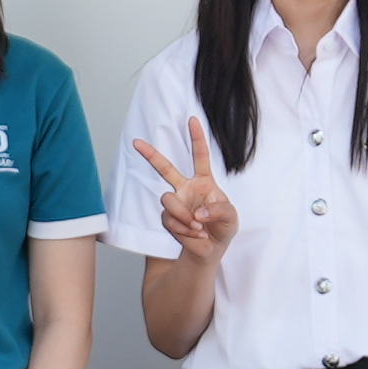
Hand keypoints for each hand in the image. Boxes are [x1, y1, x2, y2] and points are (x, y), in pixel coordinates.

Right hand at [131, 116, 240, 263]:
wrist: (211, 248)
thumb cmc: (222, 227)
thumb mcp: (231, 217)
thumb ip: (219, 210)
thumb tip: (198, 213)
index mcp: (204, 181)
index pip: (200, 156)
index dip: (197, 138)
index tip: (192, 120)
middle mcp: (186, 188)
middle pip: (166, 168)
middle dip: (151, 154)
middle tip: (136, 143)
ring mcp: (176, 203)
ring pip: (168, 200)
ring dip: (184, 216)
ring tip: (198, 227)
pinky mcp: (169, 218)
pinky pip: (170, 220)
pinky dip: (184, 230)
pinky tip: (194, 234)